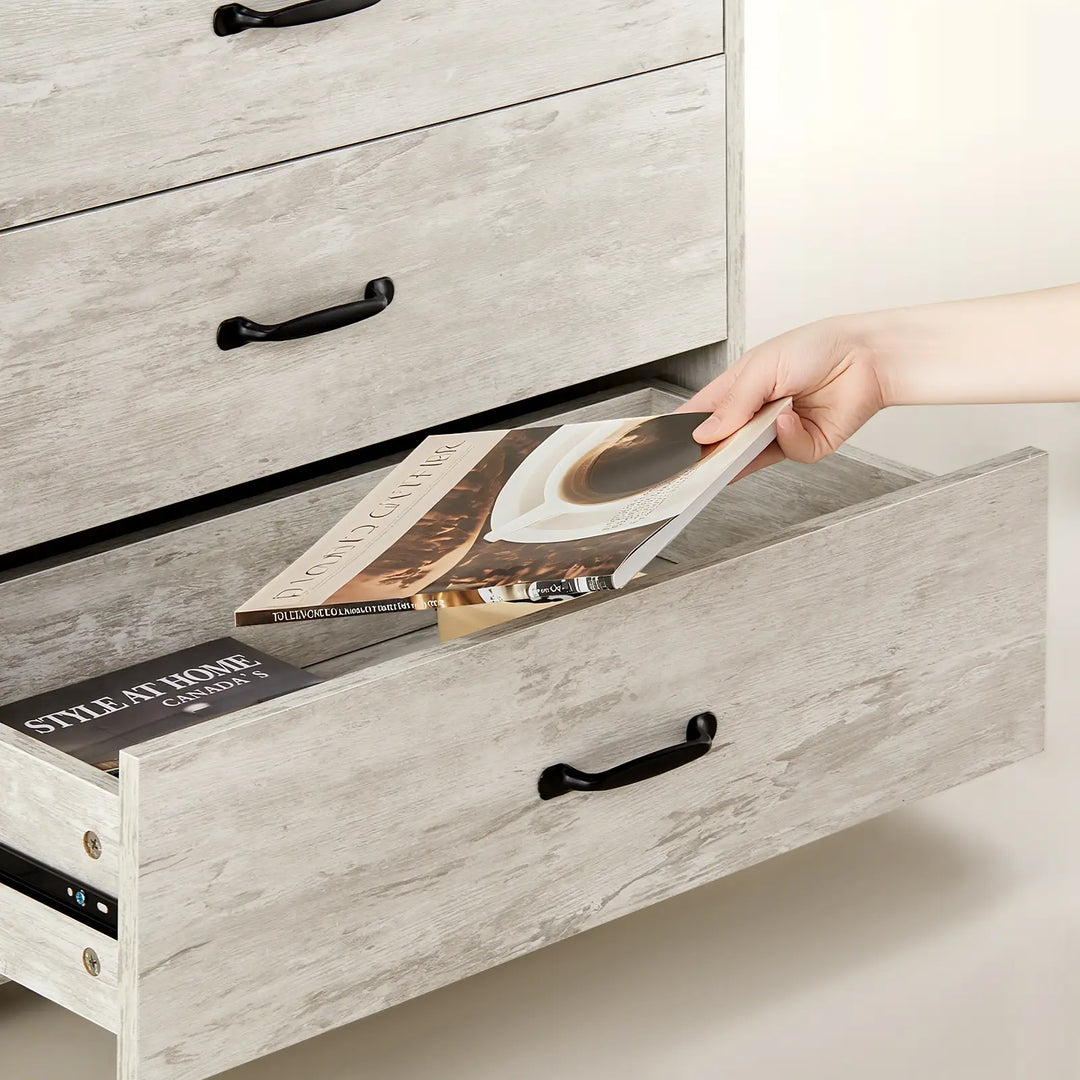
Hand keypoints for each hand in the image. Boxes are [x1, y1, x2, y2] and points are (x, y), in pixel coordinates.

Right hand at [676, 316, 886, 475]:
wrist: (867, 356)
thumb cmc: (816, 347)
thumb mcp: (762, 368)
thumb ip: (732, 403)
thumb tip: (704, 434)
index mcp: (739, 388)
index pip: (702, 414)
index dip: (684, 430)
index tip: (666, 447)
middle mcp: (756, 413)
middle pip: (723, 441)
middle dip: (709, 452)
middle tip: (691, 463)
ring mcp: (778, 432)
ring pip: (749, 456)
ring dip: (742, 453)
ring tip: (732, 449)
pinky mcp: (804, 446)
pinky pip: (786, 452)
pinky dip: (787, 438)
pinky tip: (789, 419)